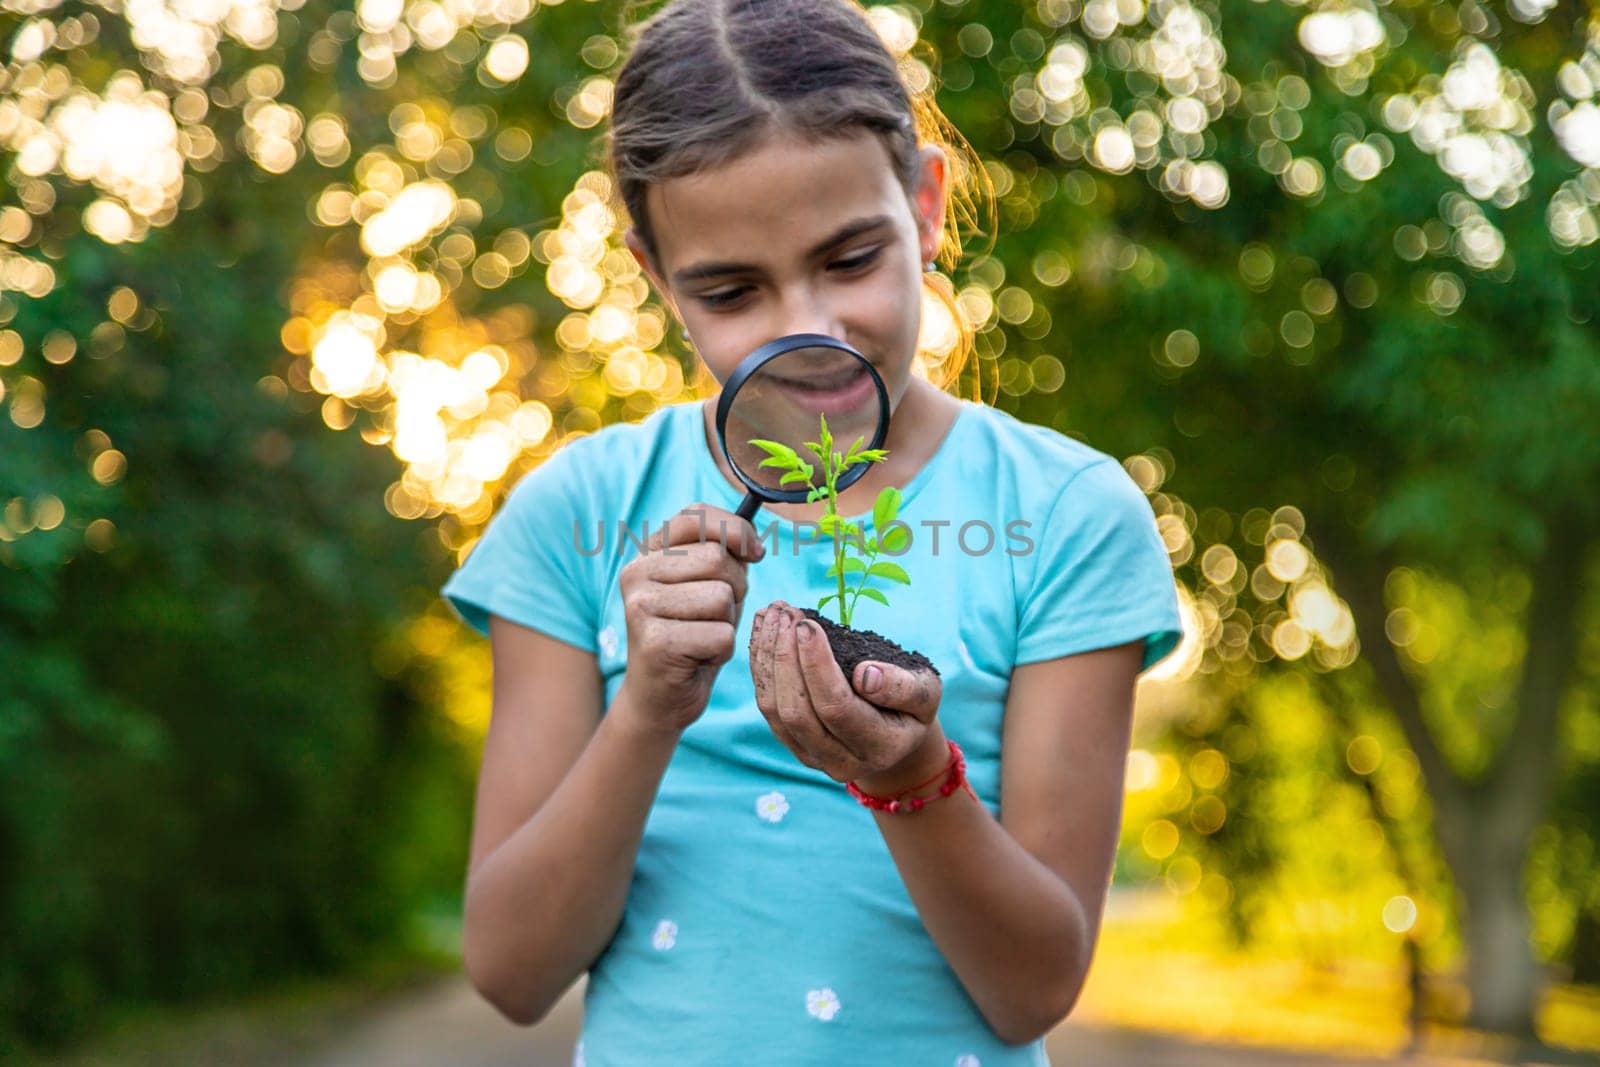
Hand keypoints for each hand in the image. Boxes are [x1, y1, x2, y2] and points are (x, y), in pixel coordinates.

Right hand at [615, 504, 765, 735]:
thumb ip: (723, 556)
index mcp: (647, 554)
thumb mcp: (706, 587)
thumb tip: (752, 544)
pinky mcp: (655, 643)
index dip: (736, 529)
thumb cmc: (692, 636)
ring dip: (727, 622)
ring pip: (722, 597)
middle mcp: (636, 574)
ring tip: (704, 636)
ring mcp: (640, 608)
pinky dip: (722, 651)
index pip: (695, 516)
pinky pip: (721, 635)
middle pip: (717, 558)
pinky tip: (698, 659)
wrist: (659, 699)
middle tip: (716, 614)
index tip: (754, 552)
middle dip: (736, 587)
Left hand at [748, 600, 943, 784]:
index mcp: (879, 747)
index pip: (837, 707)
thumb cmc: (913, 704)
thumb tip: (865, 675)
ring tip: (772, 612)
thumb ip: (903, 686)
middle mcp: (842, 761)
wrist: (896, 733)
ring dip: (767, 656)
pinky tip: (764, 629)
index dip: (816, 665)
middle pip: (797, 712)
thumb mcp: (926, 690)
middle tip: (786, 612)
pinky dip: (760, 664)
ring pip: (774, 710)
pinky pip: (766, 705)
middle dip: (784, 657)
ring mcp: (812, 757)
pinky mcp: (792, 744)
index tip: (807, 624)